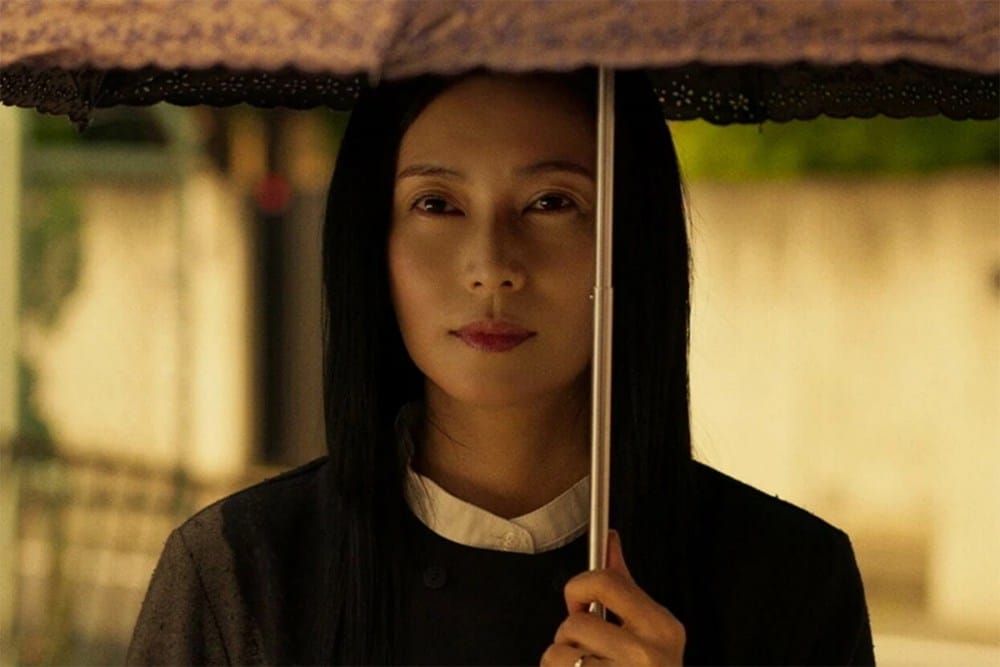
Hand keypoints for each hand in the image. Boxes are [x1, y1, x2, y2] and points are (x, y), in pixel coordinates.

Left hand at [540, 530, 684, 665]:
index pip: (603, 581)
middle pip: (573, 622)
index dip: (578, 589)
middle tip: (590, 654)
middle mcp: (647, 654)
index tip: (579, 605)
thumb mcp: (648, 631)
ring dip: (561, 664)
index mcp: (662, 627)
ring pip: (557, 653)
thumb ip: (624, 586)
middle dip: (570, 637)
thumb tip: (610, 540)